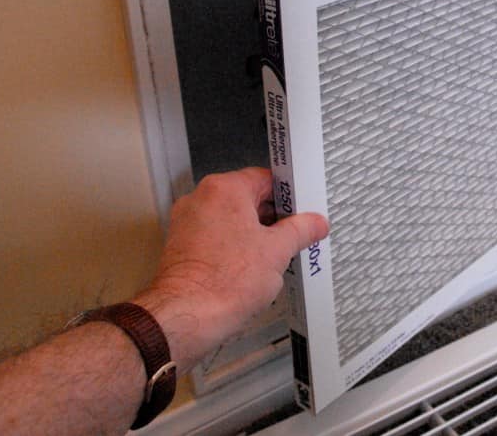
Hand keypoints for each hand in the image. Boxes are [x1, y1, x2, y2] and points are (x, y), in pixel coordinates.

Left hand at [131, 167, 327, 372]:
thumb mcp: (279, 251)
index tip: (303, 212)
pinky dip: (233, 247)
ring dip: (253, 234)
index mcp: (224, 189)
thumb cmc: (224, 282)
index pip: (266, 179)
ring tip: (272, 258)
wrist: (187, 317)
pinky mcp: (181, 245)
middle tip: (293, 237)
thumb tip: (315, 223)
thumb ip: (301, 229)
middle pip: (247, 198)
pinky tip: (249, 269)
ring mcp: (187, 222)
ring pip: (231, 219)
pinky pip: (215, 236)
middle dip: (272, 218)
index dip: (289, 197)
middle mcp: (201, 199)